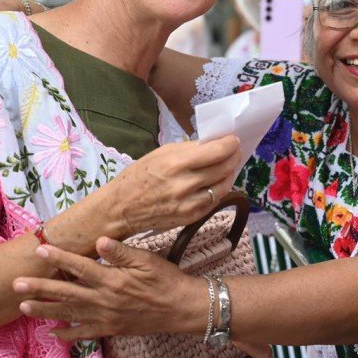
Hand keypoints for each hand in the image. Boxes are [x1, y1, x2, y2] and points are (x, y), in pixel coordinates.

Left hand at [14, 236, 204, 339]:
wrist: (181, 309)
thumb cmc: (167, 280)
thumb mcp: (148, 260)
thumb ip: (122, 252)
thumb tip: (99, 241)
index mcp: (112, 280)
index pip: (79, 267)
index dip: (58, 258)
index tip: (40, 251)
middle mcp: (104, 300)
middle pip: (66, 293)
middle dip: (39, 288)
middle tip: (17, 284)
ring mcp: (106, 317)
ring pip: (69, 314)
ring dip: (45, 310)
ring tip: (23, 307)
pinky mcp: (111, 329)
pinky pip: (84, 334)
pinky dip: (66, 335)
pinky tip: (52, 333)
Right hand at [105, 135, 241, 235]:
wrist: (121, 208)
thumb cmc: (139, 176)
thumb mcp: (160, 154)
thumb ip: (188, 150)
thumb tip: (212, 144)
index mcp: (176, 164)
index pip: (216, 152)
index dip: (230, 144)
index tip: (233, 140)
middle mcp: (185, 185)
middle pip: (223, 168)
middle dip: (233, 157)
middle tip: (236, 151)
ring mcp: (189, 204)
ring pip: (223, 186)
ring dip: (230, 174)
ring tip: (230, 166)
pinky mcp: (191, 217)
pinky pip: (214, 202)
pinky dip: (220, 190)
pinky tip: (219, 182)